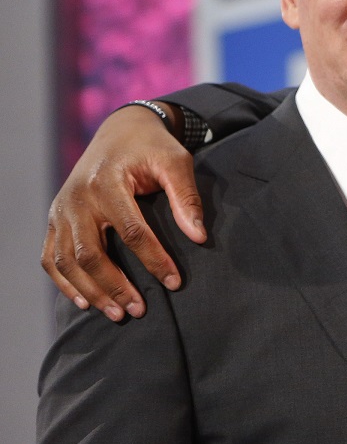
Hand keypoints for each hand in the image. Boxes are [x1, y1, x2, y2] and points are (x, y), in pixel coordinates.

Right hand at [42, 104, 205, 319]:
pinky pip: (51, 258)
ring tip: (117, 313)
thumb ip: (186, 198)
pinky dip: (64, 283)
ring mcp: (60, 210)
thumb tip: (199, 238)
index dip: (154, 260)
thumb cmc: (152, 147)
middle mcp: (77, 199)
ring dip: (90, 291)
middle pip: (90, 254)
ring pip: (66, 262)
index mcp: (107, 182)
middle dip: (115, 287)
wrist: (120, 130)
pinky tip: (85, 301)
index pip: (132, 231)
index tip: (175, 282)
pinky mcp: (54, 219)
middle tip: (139, 311)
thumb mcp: (175, 161)